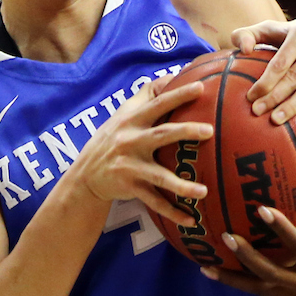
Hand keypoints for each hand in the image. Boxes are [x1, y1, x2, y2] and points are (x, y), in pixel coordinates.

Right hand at [68, 76, 212, 225]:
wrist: (85, 176)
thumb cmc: (112, 139)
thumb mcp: (123, 115)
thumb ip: (147, 96)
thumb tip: (173, 75)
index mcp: (132, 120)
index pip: (157, 103)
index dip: (178, 94)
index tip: (201, 87)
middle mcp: (131, 141)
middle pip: (161, 135)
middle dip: (185, 131)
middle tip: (210, 130)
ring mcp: (131, 166)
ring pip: (160, 177)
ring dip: (182, 186)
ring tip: (203, 192)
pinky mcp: (131, 187)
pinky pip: (155, 202)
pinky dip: (173, 213)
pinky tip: (193, 220)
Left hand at [231, 14, 295, 141]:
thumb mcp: (279, 27)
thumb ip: (252, 33)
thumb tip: (242, 49)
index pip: (281, 62)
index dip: (265, 81)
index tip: (250, 97)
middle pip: (295, 76)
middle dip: (274, 96)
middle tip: (257, 111)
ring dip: (294, 106)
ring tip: (276, 121)